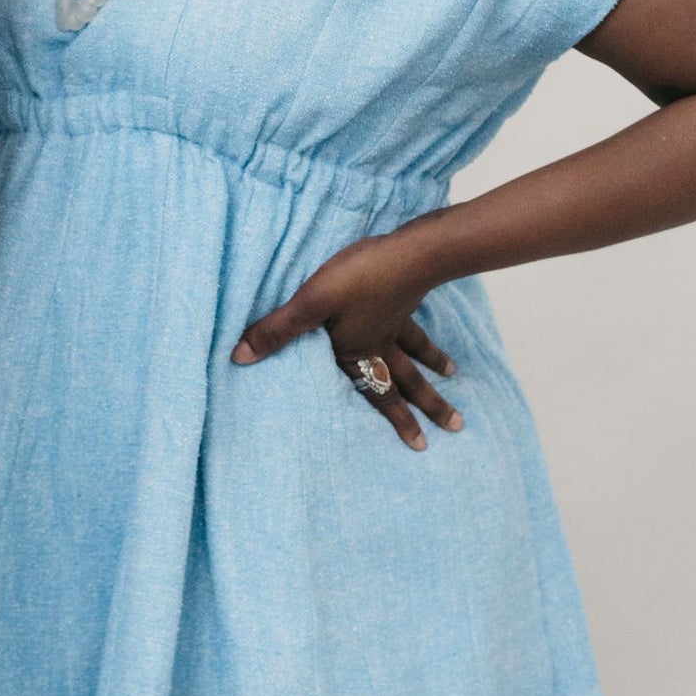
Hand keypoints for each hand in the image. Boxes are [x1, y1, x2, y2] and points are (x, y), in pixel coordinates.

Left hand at [232, 231, 464, 451]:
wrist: (406, 250)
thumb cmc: (356, 278)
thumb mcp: (309, 303)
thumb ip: (277, 330)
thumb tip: (239, 358)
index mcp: (356, 351)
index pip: (377, 393)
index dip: (396, 418)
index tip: (419, 445)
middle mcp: (379, 343)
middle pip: (405, 381)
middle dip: (427, 405)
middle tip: (455, 426)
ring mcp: (394, 321)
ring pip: (416, 355)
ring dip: (432, 370)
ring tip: (452, 377)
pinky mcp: (402, 299)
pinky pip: (415, 327)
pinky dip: (427, 336)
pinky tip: (430, 334)